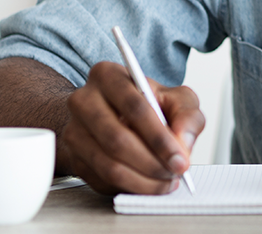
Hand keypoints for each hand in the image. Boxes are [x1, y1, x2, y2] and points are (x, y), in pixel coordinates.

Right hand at [61, 61, 204, 194]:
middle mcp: (83, 101)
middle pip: (117, 139)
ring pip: (108, 164)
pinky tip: (150, 183)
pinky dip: (131, 186)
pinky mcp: (73, 157)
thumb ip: (187, 115)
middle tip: (175, 172)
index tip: (180, 158)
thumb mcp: (177, 99)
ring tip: (166, 180)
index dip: (160, 137)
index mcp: (107, 75)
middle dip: (152, 162)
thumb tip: (182, 143)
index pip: (135, 108)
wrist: (117, 116)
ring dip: (143, 179)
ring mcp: (73, 131)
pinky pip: (102, 179)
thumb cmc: (150, 105)